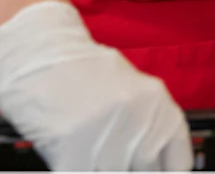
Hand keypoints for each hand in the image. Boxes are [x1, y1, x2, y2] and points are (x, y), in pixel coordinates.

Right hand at [0, 0, 192, 170]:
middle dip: (126, 168)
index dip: (162, 172)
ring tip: (87, 148)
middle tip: (109, 155)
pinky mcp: (74, 150)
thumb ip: (145, 127)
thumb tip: (152, 163)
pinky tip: (67, 158)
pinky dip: (72, 168)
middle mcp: (139, 121)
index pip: (177, 164)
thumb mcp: (128, 90)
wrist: (37, 52)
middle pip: (144, 173)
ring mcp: (107, 136)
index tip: (151, 171)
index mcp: (157, 106)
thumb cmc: (80, 71)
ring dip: (97, 167)